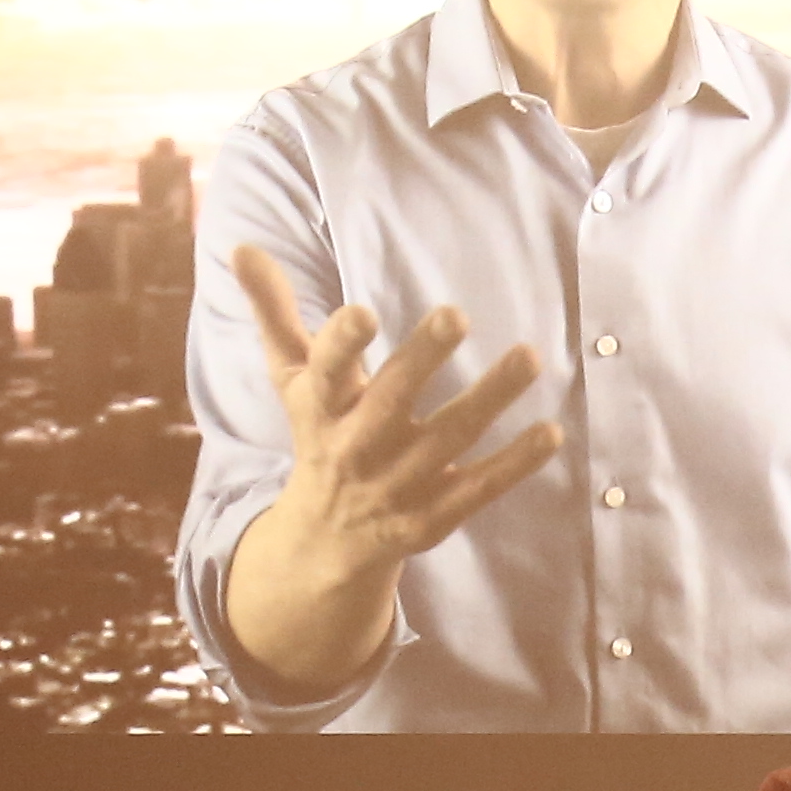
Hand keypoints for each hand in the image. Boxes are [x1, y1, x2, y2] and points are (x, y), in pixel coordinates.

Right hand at [213, 245, 554, 699]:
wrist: (325, 542)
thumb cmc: (318, 435)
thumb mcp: (291, 379)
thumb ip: (274, 312)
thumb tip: (240, 248)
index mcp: (319, 410)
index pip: (324, 373)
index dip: (340, 345)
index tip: (362, 313)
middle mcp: (355, 450)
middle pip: (389, 404)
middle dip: (420, 362)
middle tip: (455, 314)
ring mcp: (395, 488)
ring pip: (445, 441)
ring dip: (488, 399)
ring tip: (528, 356)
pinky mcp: (431, 519)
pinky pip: (476, 489)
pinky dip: (513, 465)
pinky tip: (550, 432)